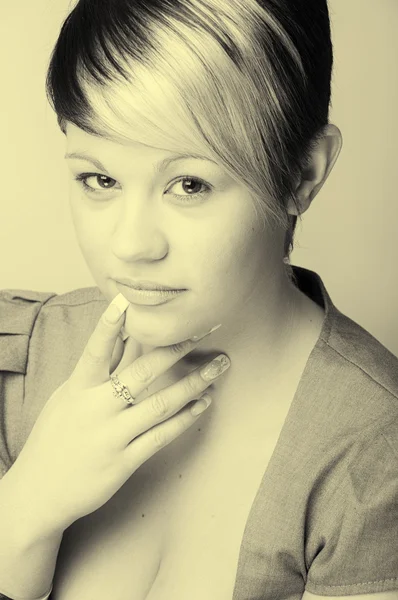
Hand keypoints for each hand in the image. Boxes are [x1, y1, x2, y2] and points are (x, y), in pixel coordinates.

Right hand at [6, 295, 230, 534]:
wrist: (39, 492)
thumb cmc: (56, 437)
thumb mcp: (68, 398)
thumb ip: (97, 369)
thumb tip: (123, 335)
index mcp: (77, 388)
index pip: (96, 350)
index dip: (110, 325)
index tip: (128, 300)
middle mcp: (95, 409)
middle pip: (141, 372)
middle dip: (176, 348)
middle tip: (205, 329)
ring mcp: (111, 437)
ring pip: (160, 404)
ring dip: (193, 383)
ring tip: (219, 367)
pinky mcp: (124, 462)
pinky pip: (161, 436)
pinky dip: (185, 417)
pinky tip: (204, 402)